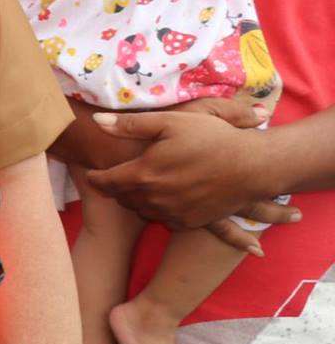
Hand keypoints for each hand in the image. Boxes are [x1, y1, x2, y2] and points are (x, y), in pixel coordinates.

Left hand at [86, 100, 298, 230]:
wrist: (252, 166)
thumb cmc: (211, 138)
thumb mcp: (170, 122)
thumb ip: (130, 124)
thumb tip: (96, 123)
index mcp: (144, 175)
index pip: (107, 182)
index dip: (95, 178)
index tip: (90, 174)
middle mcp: (155, 199)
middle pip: (123, 199)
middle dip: (114, 190)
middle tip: (112, 179)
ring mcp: (174, 213)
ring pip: (142, 212)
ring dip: (135, 202)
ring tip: (134, 189)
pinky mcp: (193, 222)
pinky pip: (166, 221)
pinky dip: (159, 213)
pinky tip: (161, 202)